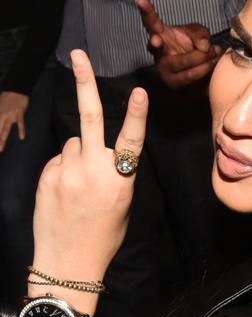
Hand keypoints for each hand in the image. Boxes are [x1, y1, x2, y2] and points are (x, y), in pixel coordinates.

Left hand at [0, 91, 28, 149]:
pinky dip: (21, 130)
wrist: (16, 88)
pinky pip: (20, 123)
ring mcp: (10, 115)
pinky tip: (22, 137)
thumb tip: (0, 120)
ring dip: (2, 139)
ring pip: (5, 129)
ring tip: (1, 148)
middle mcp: (1, 115)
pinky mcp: (19, 113)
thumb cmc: (7, 96)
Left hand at [32, 49, 147, 296]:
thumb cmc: (103, 236)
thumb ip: (114, 173)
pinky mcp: (47, 177)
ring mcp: (66, 173)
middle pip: (88, 118)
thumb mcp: (122, 206)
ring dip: (77, 154)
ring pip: (73, 144)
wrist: (69, 262)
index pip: (130, 141)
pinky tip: (65, 192)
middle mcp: (93, 172)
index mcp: (120, 181)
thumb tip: (97, 149)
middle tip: (77, 54)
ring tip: (78, 186)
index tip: (139, 92)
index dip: (136, 115)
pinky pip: (59, 160)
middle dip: (84, 82)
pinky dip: (63, 169)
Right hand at [137, 0, 221, 88]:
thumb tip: (203, 47)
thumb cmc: (195, 46)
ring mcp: (164, 69)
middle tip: (165, 41)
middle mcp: (158, 52)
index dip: (146, 11)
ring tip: (214, 51)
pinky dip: (204, 68)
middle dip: (158, 43)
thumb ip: (201, 34)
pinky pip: (189, 75)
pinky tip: (212, 62)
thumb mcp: (199, 33)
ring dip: (201, 57)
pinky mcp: (173, 83)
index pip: (151, 21)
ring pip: (180, 62)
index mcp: (161, 34)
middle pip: (156, 46)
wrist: (200, 69)